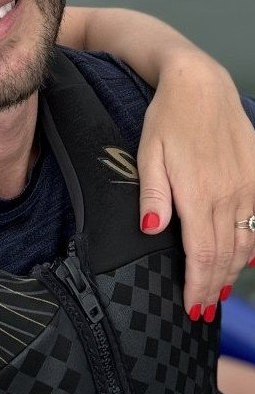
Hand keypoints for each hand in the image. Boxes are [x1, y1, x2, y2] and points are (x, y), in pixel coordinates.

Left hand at [137, 51, 254, 317]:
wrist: (200, 83)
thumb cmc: (167, 118)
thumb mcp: (148, 153)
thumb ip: (153, 194)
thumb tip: (152, 231)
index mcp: (198, 194)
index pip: (202, 255)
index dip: (198, 287)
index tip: (193, 310)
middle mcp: (228, 195)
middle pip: (225, 256)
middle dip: (214, 287)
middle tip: (204, 309)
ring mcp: (247, 186)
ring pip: (246, 243)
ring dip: (233, 271)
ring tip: (219, 291)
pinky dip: (254, 244)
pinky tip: (247, 257)